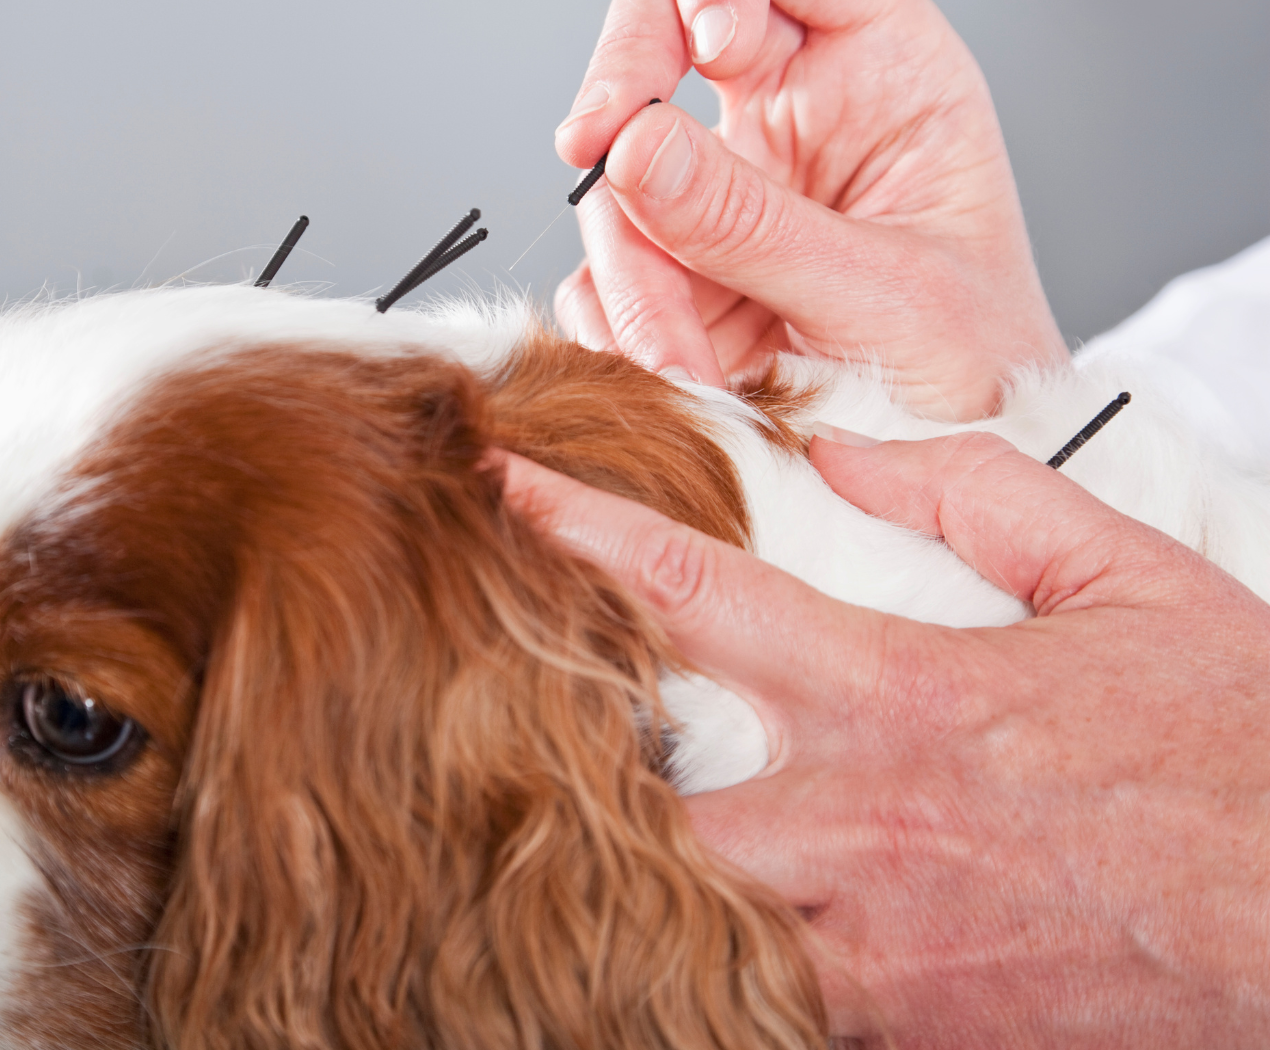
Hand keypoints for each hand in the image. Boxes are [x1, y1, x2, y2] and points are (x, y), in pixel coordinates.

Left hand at [501, 439, 1269, 1049]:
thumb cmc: (1238, 746)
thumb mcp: (1129, 581)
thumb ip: (976, 497)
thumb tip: (840, 449)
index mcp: (900, 695)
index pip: (697, 591)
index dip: (581, 530)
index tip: (503, 488)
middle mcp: (861, 825)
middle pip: (642, 800)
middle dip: (576, 779)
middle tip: (526, 752)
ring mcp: (878, 950)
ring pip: (686, 935)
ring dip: (645, 902)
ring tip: (596, 876)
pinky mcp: (914, 1049)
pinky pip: (778, 1036)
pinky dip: (737, 1008)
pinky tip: (715, 980)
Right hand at [552, 0, 1065, 419]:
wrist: (956, 488)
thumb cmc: (975, 379)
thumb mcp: (881, 297)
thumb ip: (753, 224)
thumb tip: (632, 146)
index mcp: (886, 73)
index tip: (702, 46)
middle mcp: (800, 113)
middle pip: (670, 38)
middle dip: (627, 92)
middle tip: (591, 149)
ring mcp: (729, 190)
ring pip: (625, 177)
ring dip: (635, 273)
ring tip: (688, 366)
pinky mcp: (681, 270)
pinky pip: (606, 267)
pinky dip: (619, 326)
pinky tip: (675, 376)